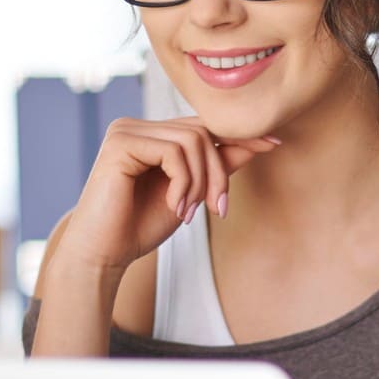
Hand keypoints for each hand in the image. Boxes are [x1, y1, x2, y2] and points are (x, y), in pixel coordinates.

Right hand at [56, 116, 281, 271]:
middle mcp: (138, 126)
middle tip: (217, 208)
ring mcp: (127, 130)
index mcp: (152, 135)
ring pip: (192, 140)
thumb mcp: (191, 195)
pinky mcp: (121, 142)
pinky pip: (174, 151)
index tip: (274, 144)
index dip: (240, 135)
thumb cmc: (141, 226)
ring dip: (201, 182)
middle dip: (219, 172)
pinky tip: (175, 207)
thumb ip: (216, 168)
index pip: (204, 127)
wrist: (104, 252)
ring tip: (189, 212)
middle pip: (202, 132)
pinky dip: (184, 183)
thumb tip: (254, 144)